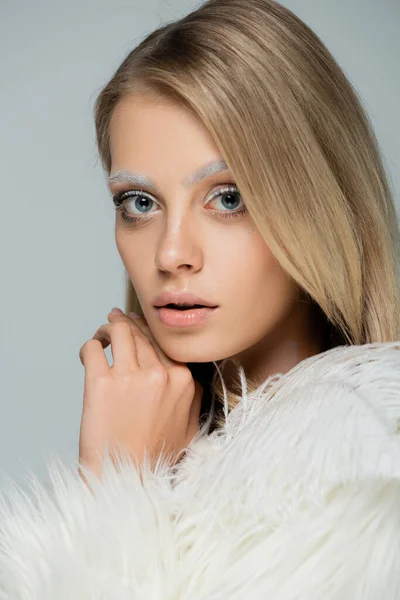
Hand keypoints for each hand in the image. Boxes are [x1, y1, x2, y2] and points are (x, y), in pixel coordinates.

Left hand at [78, 310, 202, 479]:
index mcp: (183, 380)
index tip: (141, 326)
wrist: (128, 480)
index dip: (150, 329)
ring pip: (119, 331)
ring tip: (103, 331)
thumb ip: (192, 397)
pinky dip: (90, 345)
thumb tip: (187, 377)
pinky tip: (90, 351)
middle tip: (117, 319)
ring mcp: (129, 377)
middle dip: (128, 322)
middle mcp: (159, 374)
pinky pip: (93, 349)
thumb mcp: (190, 426)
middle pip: (142, 332)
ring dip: (109, 327)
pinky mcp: (101, 384)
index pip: (165, 341)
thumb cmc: (156, 457)